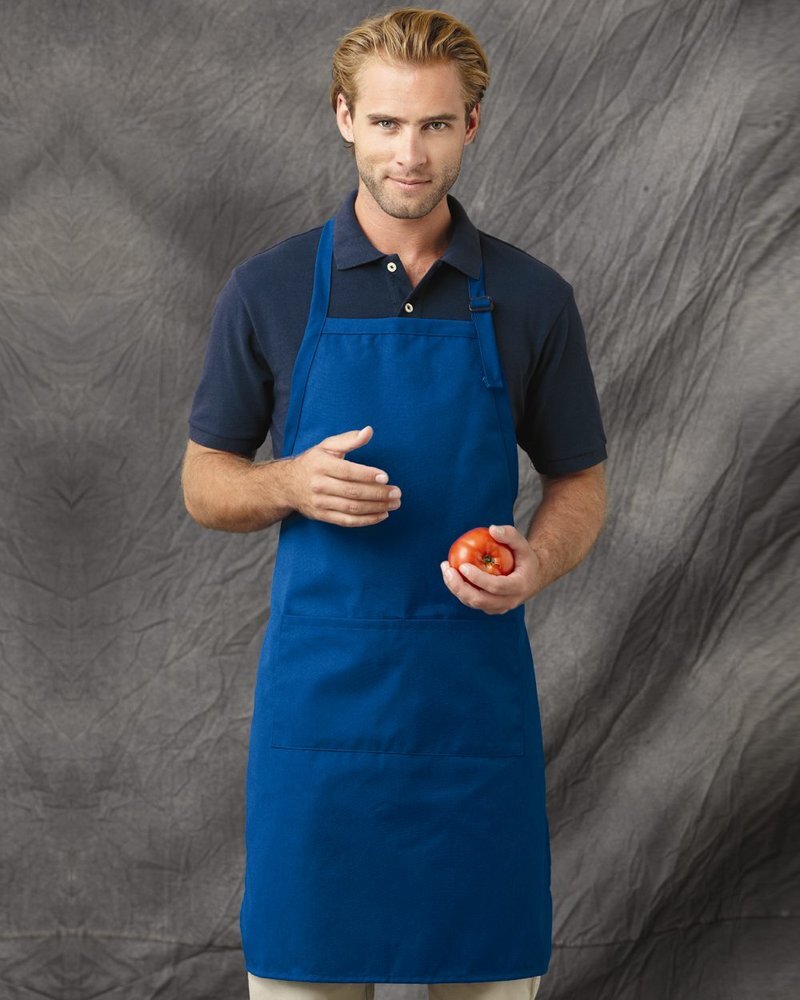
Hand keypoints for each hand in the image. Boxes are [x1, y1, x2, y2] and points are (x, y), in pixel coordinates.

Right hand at [287, 426, 402, 526]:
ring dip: (376, 508)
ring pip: (352, 508)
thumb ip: (349, 439)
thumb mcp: (327, 446)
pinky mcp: (322, 516)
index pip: (347, 471)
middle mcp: (319, 485)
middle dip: (378, 494)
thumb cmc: (313, 462)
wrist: (286, 485)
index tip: (386, 477)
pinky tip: (382, 515)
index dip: (367, 475)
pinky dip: (366, 520)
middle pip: (352, 492)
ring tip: (394, 504)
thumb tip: (369, 431)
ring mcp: (320, 502)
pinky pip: (346, 521)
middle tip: (397, 493)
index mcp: (321, 464)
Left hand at [439, 524, 542, 613]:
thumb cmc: (524, 557)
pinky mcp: (490, 608)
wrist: (532, 577)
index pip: (496, 587)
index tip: (463, 566)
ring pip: (473, 603)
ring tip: (446, 569)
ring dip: (456, 588)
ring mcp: (499, 608)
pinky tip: (451, 574)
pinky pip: (472, 601)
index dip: (478, 579)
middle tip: (448, 570)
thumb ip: (510, 534)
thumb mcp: (522, 543)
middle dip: (460, 587)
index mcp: (519, 587)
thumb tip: (492, 529)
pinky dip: (459, 589)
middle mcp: (509, 601)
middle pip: (480, 600)